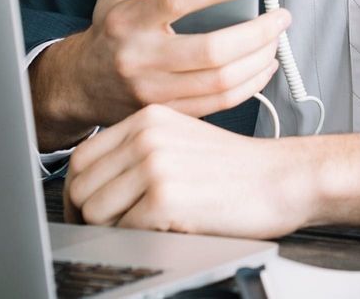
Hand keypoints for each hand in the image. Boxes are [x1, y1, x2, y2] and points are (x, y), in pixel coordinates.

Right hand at [29, 0, 289, 148]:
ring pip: (220, 81)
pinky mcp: (169, 114)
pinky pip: (218, 104)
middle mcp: (142, 59)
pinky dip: (249, 85)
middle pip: (210, 50)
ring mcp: (155, 92)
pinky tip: (263, 65)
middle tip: (281, 16)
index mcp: (130, 22)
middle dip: (256, 32)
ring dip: (258, 59)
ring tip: (277, 39)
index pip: (178, 0)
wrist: (82, 86)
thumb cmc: (110, 32)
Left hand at [63, 105, 359, 236]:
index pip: (82, 157)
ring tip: (141, 230)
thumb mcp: (182, 140)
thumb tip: (93, 185)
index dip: (78, 192)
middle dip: (88, 217)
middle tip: (109, 231)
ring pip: (94, 212)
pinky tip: (163, 231)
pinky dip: (136, 241)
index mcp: (148, 118)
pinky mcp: (165, 197)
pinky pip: (122, 232)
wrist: (281, 179)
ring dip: (111, 230)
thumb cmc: (235, 168)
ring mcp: (155, 164)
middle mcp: (147, 136)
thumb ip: (139, 151)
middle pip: (81, 187)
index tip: (86, 211)